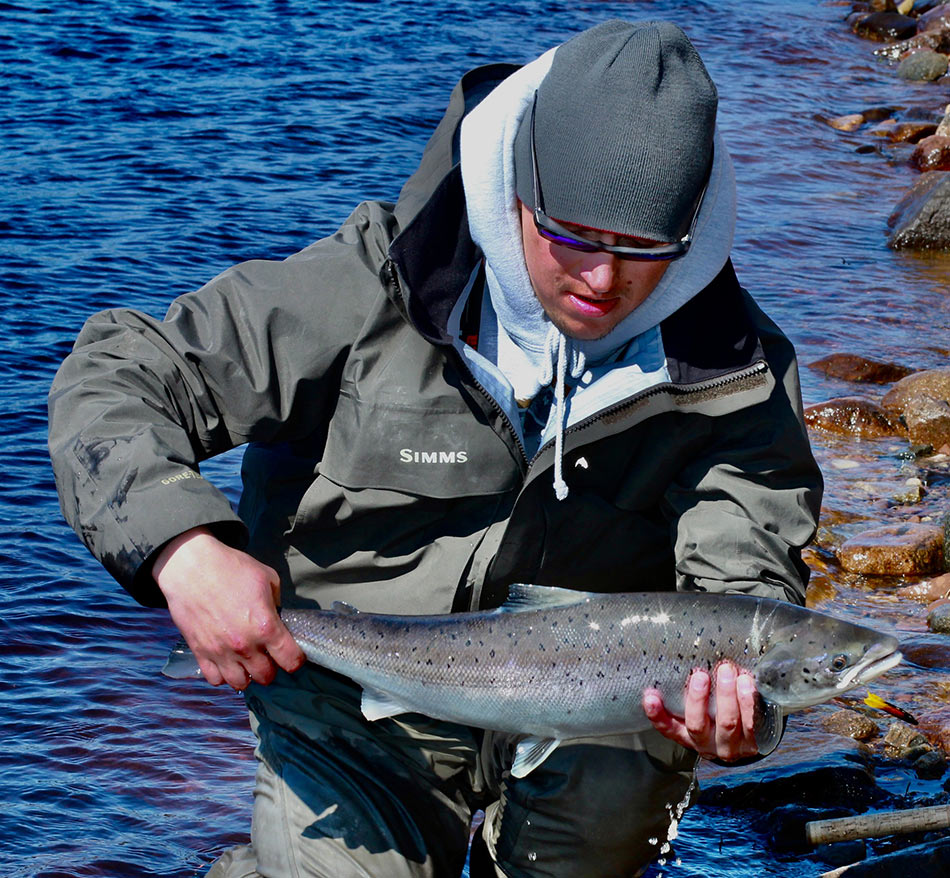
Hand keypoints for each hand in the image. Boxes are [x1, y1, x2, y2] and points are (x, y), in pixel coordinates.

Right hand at [153, 526, 304, 689]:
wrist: (191, 567)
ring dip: (247, 675)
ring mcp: (220, 652)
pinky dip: (223, 674)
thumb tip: (278, 618)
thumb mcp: (267, 577)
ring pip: (240, 683)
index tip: (293, 654)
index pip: (290, 660)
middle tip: (268, 655)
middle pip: (266, 677)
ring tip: (247, 661)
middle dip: (271, 668)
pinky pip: (215, 679)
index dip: (296, 659)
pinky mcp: (200, 652)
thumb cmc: (231, 568)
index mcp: (266, 626)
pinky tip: (227, 661)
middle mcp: (244, 645)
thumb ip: (278, 603)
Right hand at [642, 664, 758, 761]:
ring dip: (726, 695)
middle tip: (700, 675)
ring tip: (727, 671)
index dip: (657, 714)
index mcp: (688, 736)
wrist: (753, 740)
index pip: (667, 728)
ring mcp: (731, 746)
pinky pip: (752, 724)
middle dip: (697, 699)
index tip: (650, 696)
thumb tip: (678, 662)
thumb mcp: (700, 711)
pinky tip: (746, 682)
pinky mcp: (754, 744)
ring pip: (726, 722)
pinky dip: (748, 701)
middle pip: (697, 725)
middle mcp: (707, 744)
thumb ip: (688, 695)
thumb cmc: (720, 716)